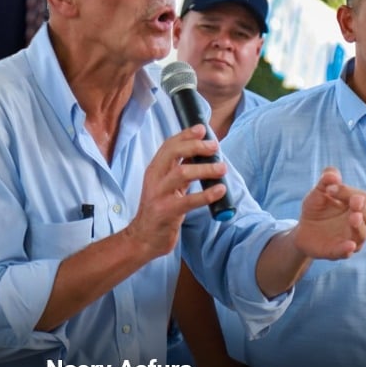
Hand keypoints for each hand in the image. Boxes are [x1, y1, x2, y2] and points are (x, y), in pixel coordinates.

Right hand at [127, 125, 229, 256]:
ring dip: (205, 168)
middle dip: (195, 146)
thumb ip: (180, 169)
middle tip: (214, 146)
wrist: (143, 238)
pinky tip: (220, 190)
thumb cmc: (160, 209)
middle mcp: (155, 179)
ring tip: (222, 168)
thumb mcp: (168, 185)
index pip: (169, 145)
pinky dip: (206, 194)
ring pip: (181, 173)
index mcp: (155, 170)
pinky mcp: (166, 212)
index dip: (186, 134)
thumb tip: (201, 152)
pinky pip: (188, 200)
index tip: (202, 128)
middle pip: (173, 153)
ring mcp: (159, 195)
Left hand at [293, 167, 365, 259]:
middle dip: (363, 208)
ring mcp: (350, 238)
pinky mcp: (338, 252)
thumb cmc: (316, 209)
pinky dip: (348, 249)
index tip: (330, 188)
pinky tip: (350, 246)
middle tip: (355, 202)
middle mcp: (359, 222)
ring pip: (362, 234)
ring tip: (354, 218)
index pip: (361, 197)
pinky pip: (346, 252)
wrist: (303, 231)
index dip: (348, 191)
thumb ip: (325, 181)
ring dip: (360, 227)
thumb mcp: (318, 193)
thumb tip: (333, 174)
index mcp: (357, 205)